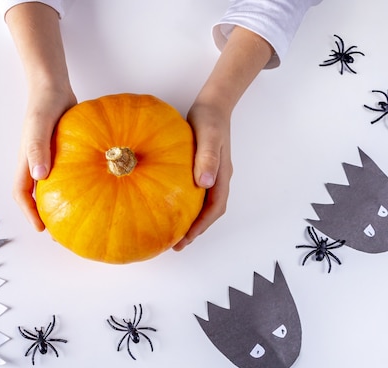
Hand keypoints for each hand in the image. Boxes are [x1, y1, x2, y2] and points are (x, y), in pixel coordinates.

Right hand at [5, 3, 74, 230]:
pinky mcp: (65, 152)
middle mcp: (37, 164)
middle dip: (47, 216)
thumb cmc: (43, 104)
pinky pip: (69, 174)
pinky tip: (96, 190)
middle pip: (38, 196)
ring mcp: (51, 158)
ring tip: (80, 217)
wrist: (54, 86)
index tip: (41, 228)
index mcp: (26, 162)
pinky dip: (77, 185)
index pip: (22, 194)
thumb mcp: (38, 126)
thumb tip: (39, 176)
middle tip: (63, 232)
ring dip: (62, 203)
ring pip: (54, 187)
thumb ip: (37, 148)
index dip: (29, 213)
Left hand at [172, 26, 272, 250]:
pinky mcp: (199, 169)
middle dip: (194, 230)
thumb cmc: (210, 119)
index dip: (201, 227)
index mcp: (221, 176)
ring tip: (170, 231)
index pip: (214, 209)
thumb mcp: (208, 136)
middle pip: (208, 212)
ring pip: (201, 204)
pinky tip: (166, 204)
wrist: (212, 104)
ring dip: (189, 220)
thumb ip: (208, 158)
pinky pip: (192, 192)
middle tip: (175, 244)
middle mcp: (216, 179)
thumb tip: (205, 183)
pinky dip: (182, 203)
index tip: (185, 239)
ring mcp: (209, 175)